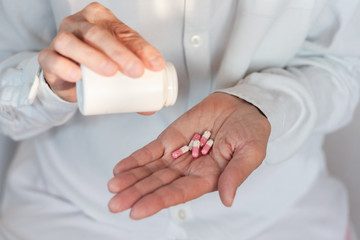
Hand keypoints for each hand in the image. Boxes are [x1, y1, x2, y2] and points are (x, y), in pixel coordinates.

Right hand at [38, 2, 164, 101]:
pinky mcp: (48, 57)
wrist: (67, 75)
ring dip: (93, 57)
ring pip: (73, 42)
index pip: (125, 32)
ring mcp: (61, 38)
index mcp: (103, 20)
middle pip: (100, 34)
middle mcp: (80, 24)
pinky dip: (63, 66)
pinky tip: (76, 75)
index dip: (142, 48)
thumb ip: (135, 83)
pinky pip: (51, 58)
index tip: (156, 65)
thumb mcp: (119, 66)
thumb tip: (150, 109)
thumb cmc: (96, 65)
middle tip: (136, 72)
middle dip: (121, 53)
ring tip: (110, 72)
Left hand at [107, 93, 270, 218]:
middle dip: (136, 194)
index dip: (158, 201)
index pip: (179, 193)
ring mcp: (178, 154)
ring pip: (150, 170)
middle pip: (159, 185)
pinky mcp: (171, 138)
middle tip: (115, 204)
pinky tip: (120, 168)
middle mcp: (189, 170)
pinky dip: (136, 159)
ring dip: (131, 178)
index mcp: (208, 178)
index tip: (137, 211)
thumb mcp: (251, 152)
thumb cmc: (251, 131)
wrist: (241, 106)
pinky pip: (151, 150)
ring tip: (112, 187)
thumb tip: (227, 199)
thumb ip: (237, 174)